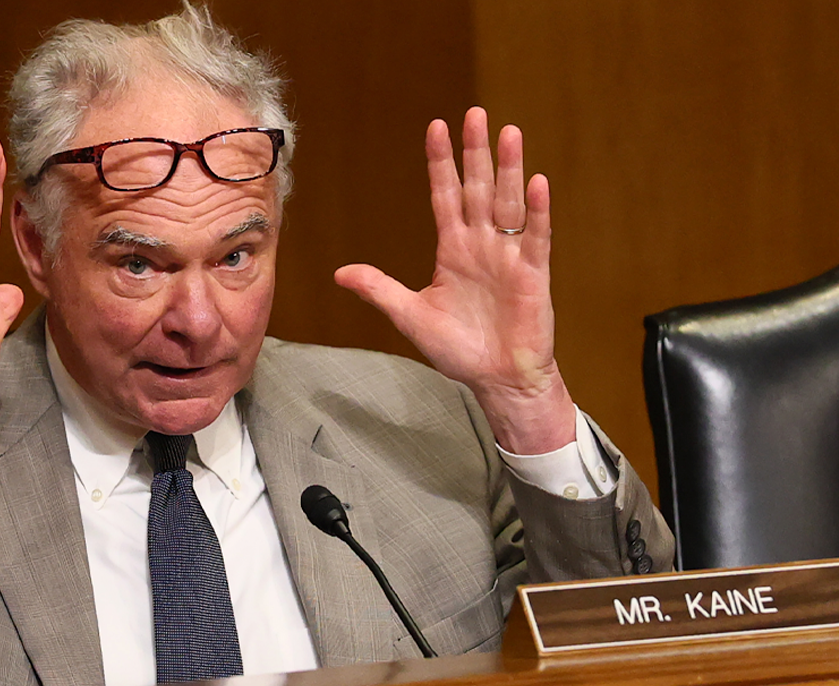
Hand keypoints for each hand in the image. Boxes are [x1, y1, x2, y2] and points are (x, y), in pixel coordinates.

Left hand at [335, 107, 573, 453]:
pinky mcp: (533, 274)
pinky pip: (536, 236)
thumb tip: (340, 273)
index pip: (445, 195)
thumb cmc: (459, 349)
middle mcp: (481, 245)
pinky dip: (537, 211)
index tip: (436, 127)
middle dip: (475, 152)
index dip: (441, 163)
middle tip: (475, 115)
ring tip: (508, 133)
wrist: (496, 379)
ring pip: (508, 203)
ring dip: (508, 169)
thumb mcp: (410, 316)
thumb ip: (379, 290)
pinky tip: (536, 183)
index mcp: (452, 250)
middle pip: (477, 189)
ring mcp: (508, 256)